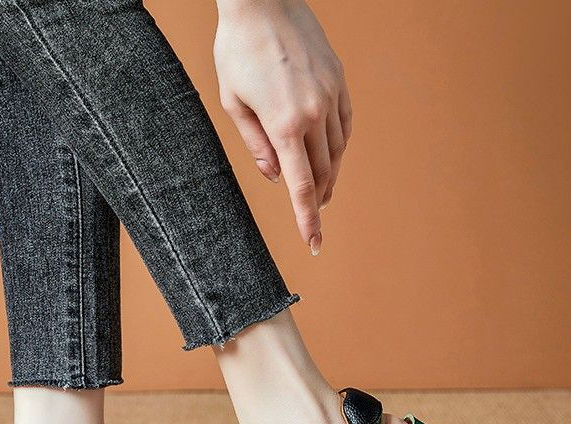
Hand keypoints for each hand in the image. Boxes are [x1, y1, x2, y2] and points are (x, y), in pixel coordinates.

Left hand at [214, 0, 351, 253]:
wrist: (263, 0)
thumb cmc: (237, 51)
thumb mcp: (234, 103)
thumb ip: (255, 144)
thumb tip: (275, 176)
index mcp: (283, 123)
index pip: (301, 186)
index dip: (308, 220)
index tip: (315, 244)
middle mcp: (313, 112)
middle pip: (322, 172)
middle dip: (317, 200)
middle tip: (313, 217)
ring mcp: (330, 94)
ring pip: (337, 150)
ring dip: (330, 175)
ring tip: (321, 191)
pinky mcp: (338, 80)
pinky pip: (346, 123)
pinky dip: (340, 145)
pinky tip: (331, 155)